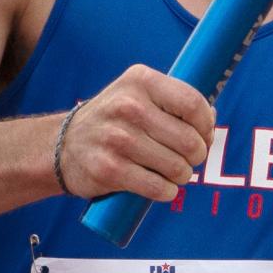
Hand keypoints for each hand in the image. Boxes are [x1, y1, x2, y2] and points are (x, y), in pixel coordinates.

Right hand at [58, 64, 213, 200]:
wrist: (62, 144)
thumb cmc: (112, 119)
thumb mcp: (137, 94)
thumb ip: (172, 100)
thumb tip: (210, 117)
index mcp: (140, 81)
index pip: (192, 103)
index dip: (206, 125)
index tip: (204, 135)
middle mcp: (128, 106)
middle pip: (189, 140)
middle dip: (197, 155)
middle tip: (190, 158)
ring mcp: (117, 138)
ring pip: (177, 166)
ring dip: (183, 175)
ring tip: (175, 172)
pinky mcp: (110, 169)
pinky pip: (157, 187)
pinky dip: (167, 191)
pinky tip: (163, 187)